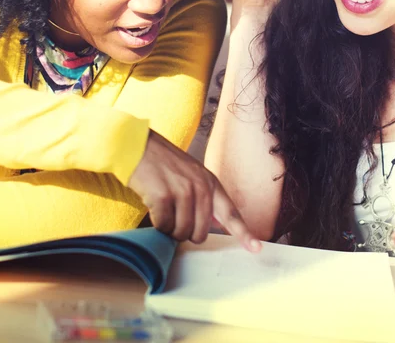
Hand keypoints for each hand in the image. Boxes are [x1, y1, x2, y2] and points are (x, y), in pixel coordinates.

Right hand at [128, 130, 260, 251]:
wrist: (138, 146)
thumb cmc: (163, 163)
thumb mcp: (192, 174)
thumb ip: (205, 197)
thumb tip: (216, 224)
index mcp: (211, 183)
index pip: (231, 213)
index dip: (244, 233)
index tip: (256, 249)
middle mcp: (200, 187)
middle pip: (200, 233)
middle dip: (185, 231)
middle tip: (174, 215)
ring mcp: (182, 191)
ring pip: (181, 232)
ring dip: (169, 228)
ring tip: (163, 208)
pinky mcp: (163, 196)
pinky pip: (163, 226)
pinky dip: (156, 223)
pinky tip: (153, 205)